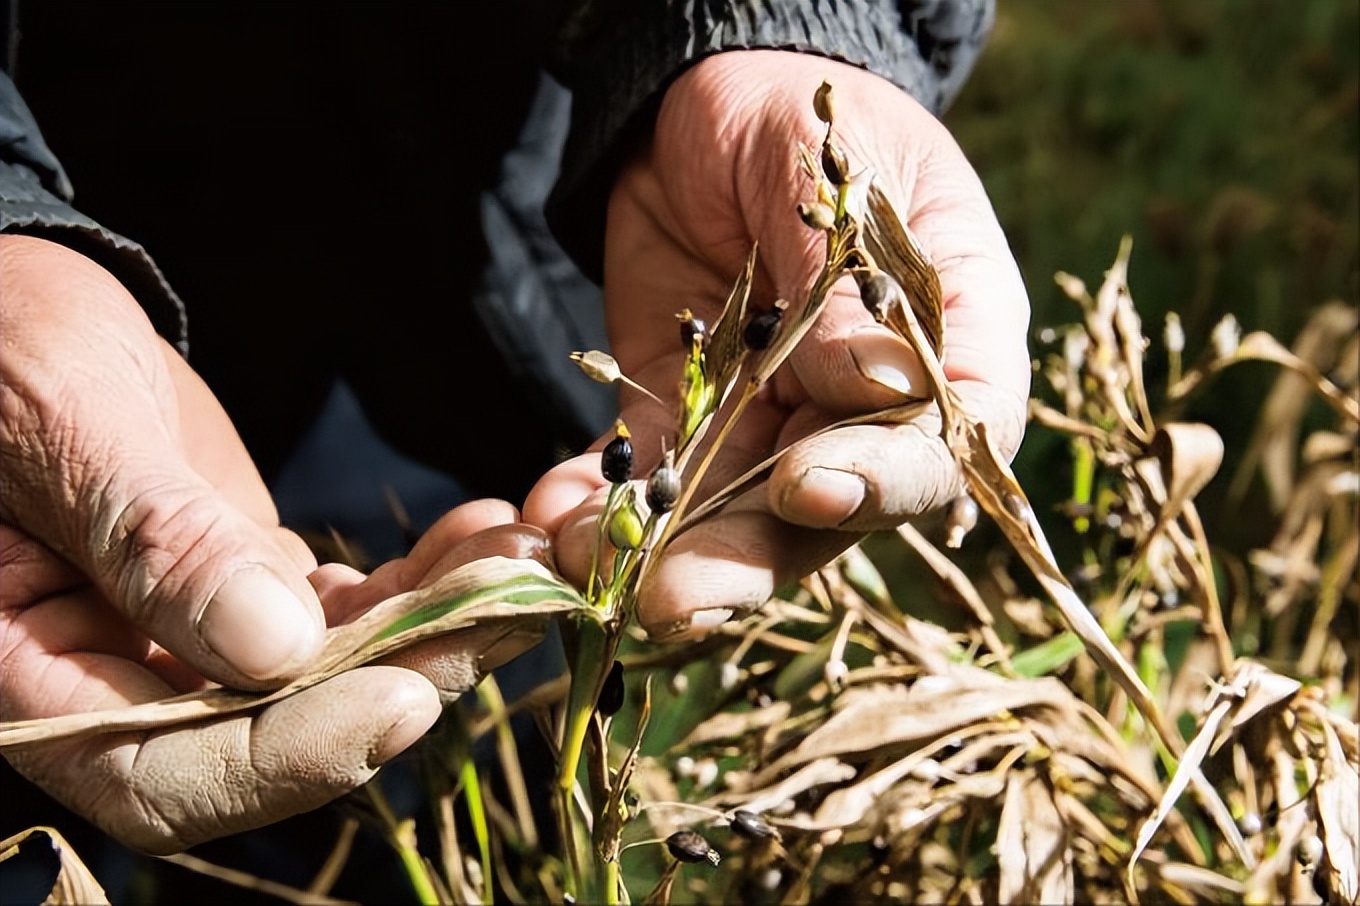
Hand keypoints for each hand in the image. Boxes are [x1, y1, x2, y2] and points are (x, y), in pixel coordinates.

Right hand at [0, 236, 542, 850]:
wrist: (17, 305)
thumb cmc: (3, 342)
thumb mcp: (65, 427)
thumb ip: (157, 540)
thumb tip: (273, 647)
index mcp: (37, 674)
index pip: (168, 772)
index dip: (294, 755)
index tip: (407, 697)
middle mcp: (124, 678)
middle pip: (284, 727)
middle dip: (416, 669)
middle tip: (518, 604)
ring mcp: (199, 637)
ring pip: (340, 666)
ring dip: (445, 616)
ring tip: (529, 551)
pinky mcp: (249, 589)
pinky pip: (351, 606)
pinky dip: (424, 575)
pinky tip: (485, 529)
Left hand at [523, 51, 1029, 638]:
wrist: (694, 99)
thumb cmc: (789, 106)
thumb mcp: (821, 162)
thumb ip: (846, 276)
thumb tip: (883, 393)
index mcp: (946, 335)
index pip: (946, 440)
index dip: (887, 482)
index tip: (805, 489)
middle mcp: (868, 401)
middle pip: (830, 508)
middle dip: (751, 556)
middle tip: (671, 597)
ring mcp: (774, 418)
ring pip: (732, 513)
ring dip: (662, 551)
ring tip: (585, 561)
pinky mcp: (688, 418)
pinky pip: (650, 475)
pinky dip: (603, 503)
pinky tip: (552, 518)